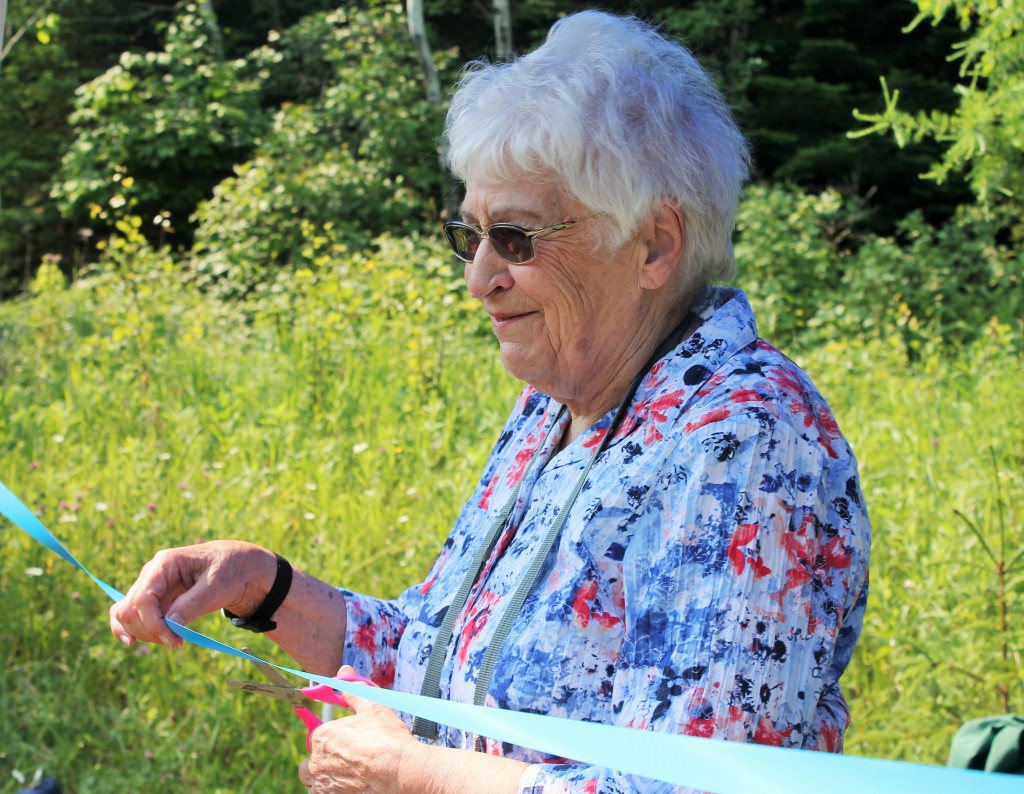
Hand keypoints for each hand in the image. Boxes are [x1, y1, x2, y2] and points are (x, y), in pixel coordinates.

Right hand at [109, 540, 275, 647]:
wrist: (238, 568)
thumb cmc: (230, 570)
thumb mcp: (218, 585)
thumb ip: (193, 602)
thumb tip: (170, 624)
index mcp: (165, 563)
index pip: (144, 597)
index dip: (153, 623)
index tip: (174, 640)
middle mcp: (152, 574)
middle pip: (131, 608)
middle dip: (149, 630)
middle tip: (176, 642)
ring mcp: (151, 587)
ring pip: (127, 614)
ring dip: (143, 633)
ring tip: (172, 640)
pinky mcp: (155, 600)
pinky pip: (132, 615)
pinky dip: (131, 628)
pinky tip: (132, 642)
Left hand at [299, 666, 417, 793]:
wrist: (401, 770)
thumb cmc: (387, 737)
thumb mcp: (372, 707)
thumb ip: (353, 690)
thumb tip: (343, 671)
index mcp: (322, 737)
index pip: (316, 735)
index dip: (333, 735)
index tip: (347, 738)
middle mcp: (317, 762)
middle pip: (311, 761)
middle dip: (324, 758)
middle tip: (348, 756)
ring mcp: (324, 784)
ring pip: (314, 782)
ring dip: (324, 777)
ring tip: (347, 772)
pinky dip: (332, 789)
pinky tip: (350, 783)